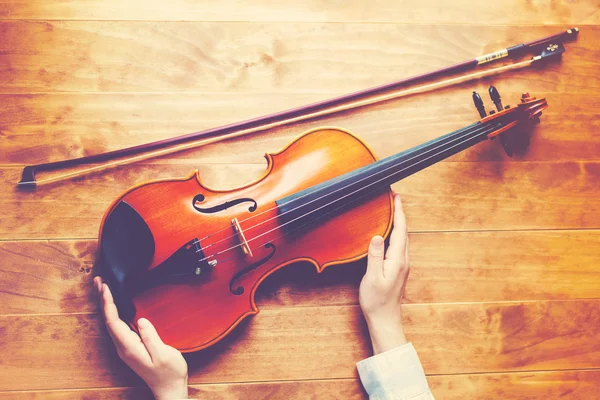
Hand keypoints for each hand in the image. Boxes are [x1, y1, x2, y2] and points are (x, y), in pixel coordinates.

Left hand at [94, 277, 187, 399]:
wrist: (169, 389)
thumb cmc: (169, 373)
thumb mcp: (163, 354)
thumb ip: (151, 336)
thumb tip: (141, 321)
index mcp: (129, 347)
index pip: (113, 321)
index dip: (108, 303)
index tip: (106, 287)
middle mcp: (123, 348)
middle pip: (108, 320)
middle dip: (102, 299)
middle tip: (98, 281)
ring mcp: (126, 348)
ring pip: (111, 322)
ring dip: (107, 305)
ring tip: (104, 289)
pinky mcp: (131, 347)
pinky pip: (118, 326)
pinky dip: (114, 312)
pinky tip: (115, 306)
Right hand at [359, 193, 409, 354]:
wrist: (385, 320)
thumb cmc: (376, 301)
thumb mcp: (372, 278)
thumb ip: (375, 256)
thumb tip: (376, 235)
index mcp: (398, 260)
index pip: (400, 230)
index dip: (399, 212)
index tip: (396, 196)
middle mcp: (403, 260)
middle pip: (404, 231)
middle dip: (400, 213)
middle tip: (393, 198)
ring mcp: (402, 265)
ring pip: (403, 238)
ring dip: (399, 223)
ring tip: (392, 210)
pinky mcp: (398, 269)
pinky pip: (399, 245)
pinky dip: (396, 233)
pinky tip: (389, 233)